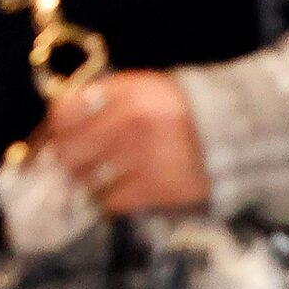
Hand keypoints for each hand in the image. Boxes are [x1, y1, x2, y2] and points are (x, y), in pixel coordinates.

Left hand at [36, 71, 210, 214]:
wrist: (230, 133)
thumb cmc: (175, 108)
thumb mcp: (139, 88)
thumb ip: (102, 98)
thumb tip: (60, 118)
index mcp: (125, 93)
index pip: (65, 112)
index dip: (57, 125)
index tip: (61, 131)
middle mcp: (130, 123)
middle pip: (69, 149)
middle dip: (67, 156)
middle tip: (76, 158)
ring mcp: (142, 158)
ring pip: (86, 178)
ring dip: (85, 178)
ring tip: (97, 173)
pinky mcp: (155, 189)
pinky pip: (110, 200)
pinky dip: (107, 196)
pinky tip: (116, 188)